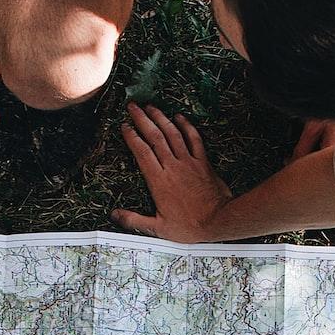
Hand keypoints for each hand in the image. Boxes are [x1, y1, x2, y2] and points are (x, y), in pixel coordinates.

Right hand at [111, 104, 232, 242]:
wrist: (219, 221)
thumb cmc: (190, 226)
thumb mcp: (158, 228)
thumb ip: (134, 220)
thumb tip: (114, 215)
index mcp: (159, 181)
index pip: (141, 152)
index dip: (132, 137)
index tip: (124, 126)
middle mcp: (172, 167)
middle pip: (155, 137)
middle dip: (142, 119)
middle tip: (133, 106)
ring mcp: (189, 162)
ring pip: (173, 134)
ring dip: (161, 118)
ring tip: (151, 106)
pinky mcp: (203, 162)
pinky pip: (194, 139)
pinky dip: (187, 126)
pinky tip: (180, 117)